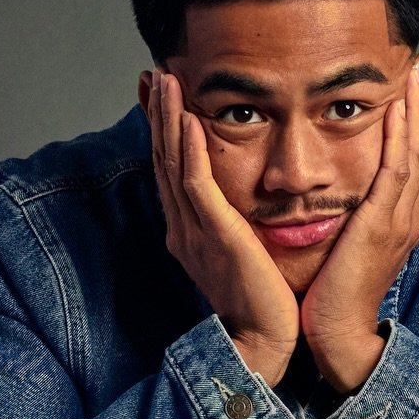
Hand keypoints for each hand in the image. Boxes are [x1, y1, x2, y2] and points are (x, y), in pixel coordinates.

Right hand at [146, 70, 298, 385]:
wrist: (260, 345)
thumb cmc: (261, 305)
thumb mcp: (242, 256)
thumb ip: (235, 227)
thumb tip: (242, 204)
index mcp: (190, 231)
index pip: (173, 169)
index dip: (166, 130)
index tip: (163, 94)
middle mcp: (184, 227)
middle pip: (165, 160)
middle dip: (160, 115)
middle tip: (157, 73)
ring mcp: (195, 232)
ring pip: (175, 164)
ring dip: (169, 119)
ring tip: (167, 80)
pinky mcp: (215, 236)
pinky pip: (197, 186)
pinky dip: (190, 150)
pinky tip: (189, 121)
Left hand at [300, 61, 418, 390]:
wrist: (335, 336)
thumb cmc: (331, 297)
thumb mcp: (344, 247)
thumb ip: (346, 219)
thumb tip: (336, 197)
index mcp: (397, 221)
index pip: (410, 160)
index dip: (413, 122)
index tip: (408, 87)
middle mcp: (406, 216)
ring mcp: (399, 221)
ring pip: (415, 152)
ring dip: (415, 108)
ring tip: (413, 71)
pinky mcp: (382, 227)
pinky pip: (396, 171)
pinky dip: (399, 136)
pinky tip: (396, 106)